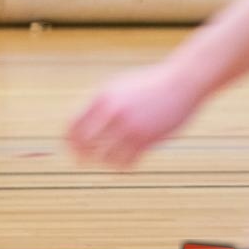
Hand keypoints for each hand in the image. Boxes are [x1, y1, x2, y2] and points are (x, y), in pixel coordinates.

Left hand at [67, 63, 200, 168]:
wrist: (179, 84)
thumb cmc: (147, 85)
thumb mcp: (117, 87)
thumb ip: (100, 103)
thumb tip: (82, 121)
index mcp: (102, 98)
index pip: (74, 124)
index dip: (68, 139)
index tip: (68, 147)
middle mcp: (113, 112)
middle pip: (85, 142)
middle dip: (80, 154)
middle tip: (80, 162)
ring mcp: (130, 127)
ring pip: (106, 156)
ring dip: (102, 161)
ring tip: (103, 162)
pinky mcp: (147, 139)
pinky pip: (127, 161)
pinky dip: (121, 165)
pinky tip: (121, 163)